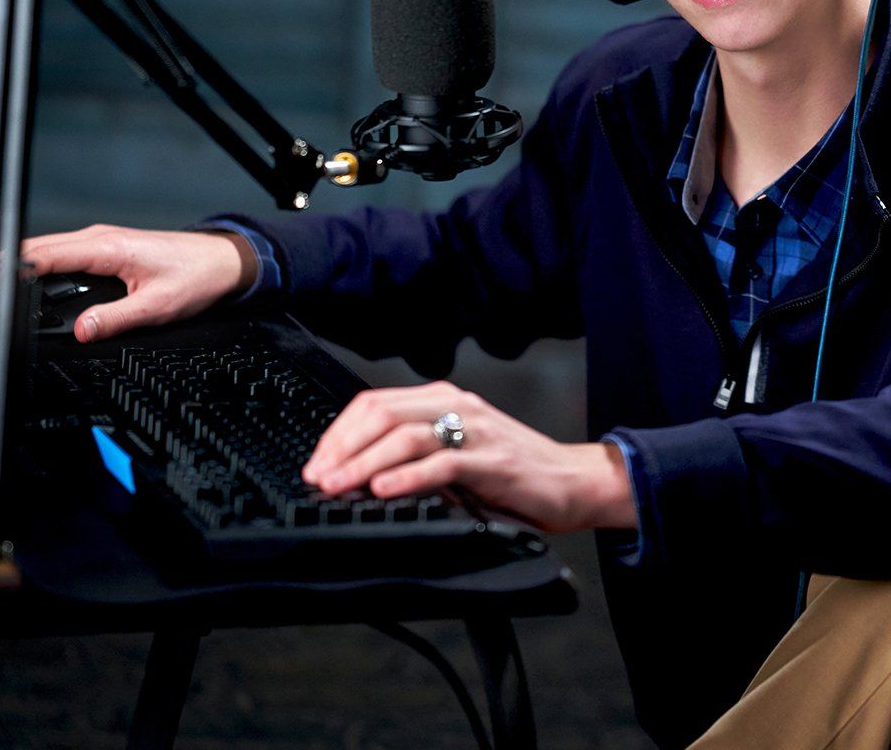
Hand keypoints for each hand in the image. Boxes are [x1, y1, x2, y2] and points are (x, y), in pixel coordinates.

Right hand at [0, 224, 254, 342]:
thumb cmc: (196, 277)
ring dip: (13, 269)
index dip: (1, 271)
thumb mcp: (158, 305)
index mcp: (106, 248)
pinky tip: (23, 285)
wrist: (223, 261)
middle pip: (32, 250)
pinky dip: (35, 268)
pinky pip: (60, 256)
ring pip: (44, 251)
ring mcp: (99, 242)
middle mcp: (98, 239)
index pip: (40, 255)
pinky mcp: (104, 250)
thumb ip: (117, 319)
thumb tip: (82, 331)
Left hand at [301, 380, 636, 536]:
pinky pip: (442, 464)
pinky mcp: (493, 462)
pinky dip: (408, 477)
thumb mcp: (458, 452)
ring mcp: (476, 431)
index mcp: (444, 400)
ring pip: (405, 437)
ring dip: (364, 464)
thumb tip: (361, 476)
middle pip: (382, 414)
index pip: (375, 404)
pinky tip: (385, 491)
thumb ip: (418, 454)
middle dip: (342, 447)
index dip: (338, 433)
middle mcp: (458, 406)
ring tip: (340, 486)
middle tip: (319, 477)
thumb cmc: (515, 472)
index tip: (317, 463)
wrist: (573, 481)